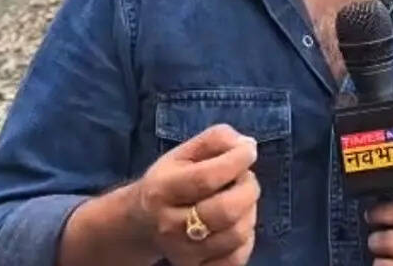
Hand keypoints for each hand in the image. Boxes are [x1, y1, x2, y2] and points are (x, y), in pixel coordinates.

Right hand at [132, 124, 260, 265]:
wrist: (142, 223)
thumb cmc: (170, 180)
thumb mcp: (184, 152)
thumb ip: (216, 139)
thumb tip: (246, 145)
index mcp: (162, 190)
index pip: (206, 178)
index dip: (236, 161)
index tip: (248, 151)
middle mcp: (169, 225)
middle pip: (225, 211)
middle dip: (248, 188)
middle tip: (246, 178)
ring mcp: (183, 253)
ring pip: (236, 234)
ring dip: (249, 211)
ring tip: (240, 200)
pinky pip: (236, 259)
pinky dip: (246, 240)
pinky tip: (237, 224)